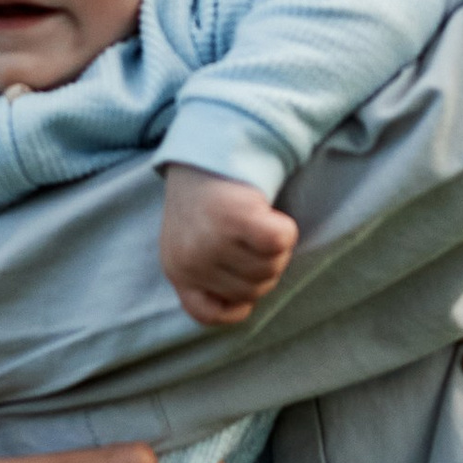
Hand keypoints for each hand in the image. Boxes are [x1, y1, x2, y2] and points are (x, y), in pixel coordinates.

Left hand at [160, 165, 297, 325]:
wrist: (206, 148)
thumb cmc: (206, 200)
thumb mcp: (192, 242)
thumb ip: (208, 275)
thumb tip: (243, 306)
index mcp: (177, 269)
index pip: (209, 314)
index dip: (236, 305)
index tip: (246, 283)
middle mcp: (191, 260)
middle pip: (252, 290)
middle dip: (264, 267)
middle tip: (255, 238)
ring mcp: (213, 240)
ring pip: (270, 267)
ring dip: (276, 247)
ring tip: (259, 222)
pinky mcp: (238, 217)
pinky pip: (280, 242)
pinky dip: (285, 229)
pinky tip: (271, 214)